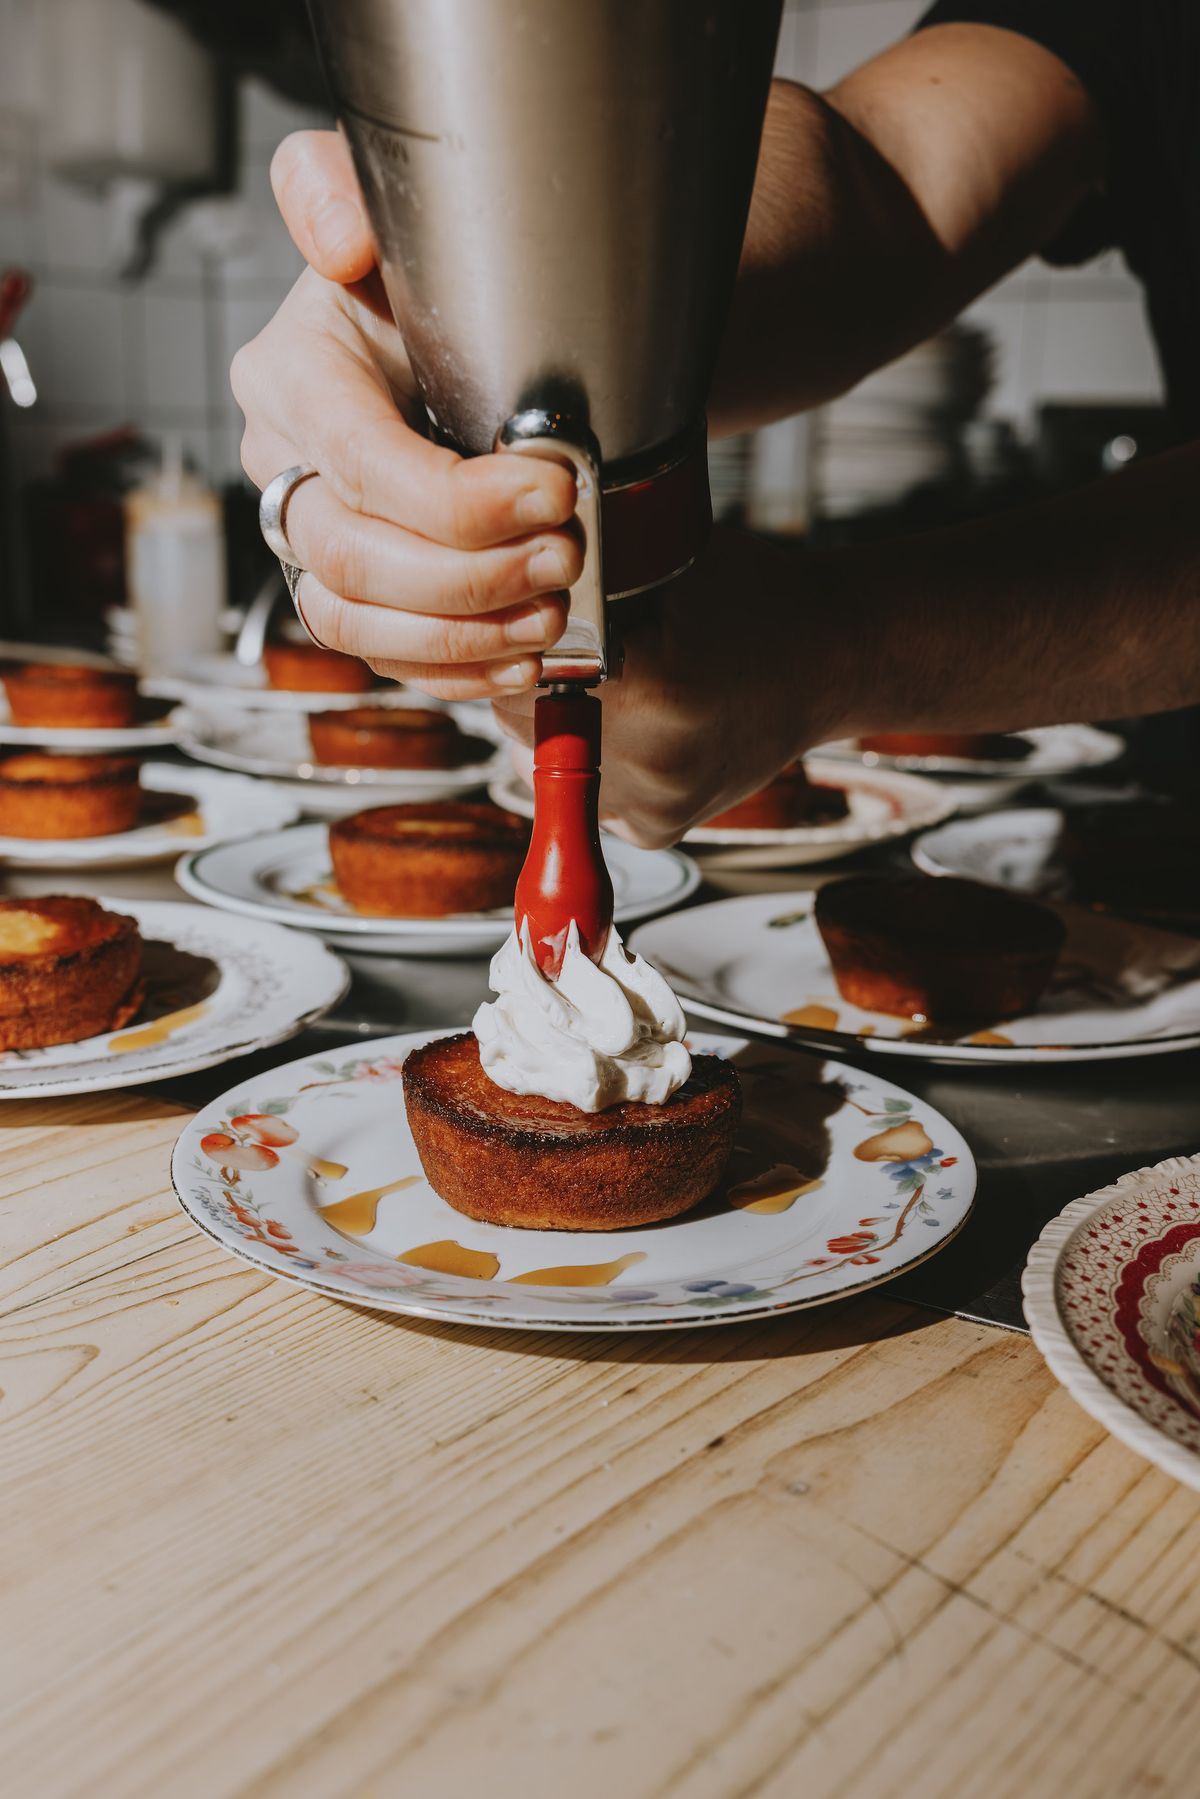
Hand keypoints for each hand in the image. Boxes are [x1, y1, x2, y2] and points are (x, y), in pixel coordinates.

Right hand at [232, 131, 579, 698]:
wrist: (452, 340)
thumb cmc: (426, 286)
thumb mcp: (392, 223)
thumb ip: (337, 192)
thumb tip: (337, 236)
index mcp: (292, 379)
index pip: (359, 463)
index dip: (457, 500)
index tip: (553, 494)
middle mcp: (285, 467)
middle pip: (353, 559)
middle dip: (469, 577)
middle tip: (566, 559)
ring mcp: (312, 539)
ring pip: (355, 624)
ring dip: (462, 636)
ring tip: (552, 618)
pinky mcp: (352, 595)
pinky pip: (382, 659)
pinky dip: (456, 672)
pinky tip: (523, 662)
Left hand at [493, 526, 854, 847]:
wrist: (828, 660)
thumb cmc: (750, 599)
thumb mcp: (662, 561)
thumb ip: (580, 581)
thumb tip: (498, 588)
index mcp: (652, 686)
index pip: (517, 674)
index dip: (518, 644)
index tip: (531, 627)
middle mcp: (653, 758)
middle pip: (520, 723)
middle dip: (533, 684)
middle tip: (573, 651)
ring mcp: (655, 801)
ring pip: (543, 762)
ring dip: (556, 726)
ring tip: (611, 688)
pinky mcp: (657, 826)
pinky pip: (583, 791)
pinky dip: (594, 759)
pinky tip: (636, 726)